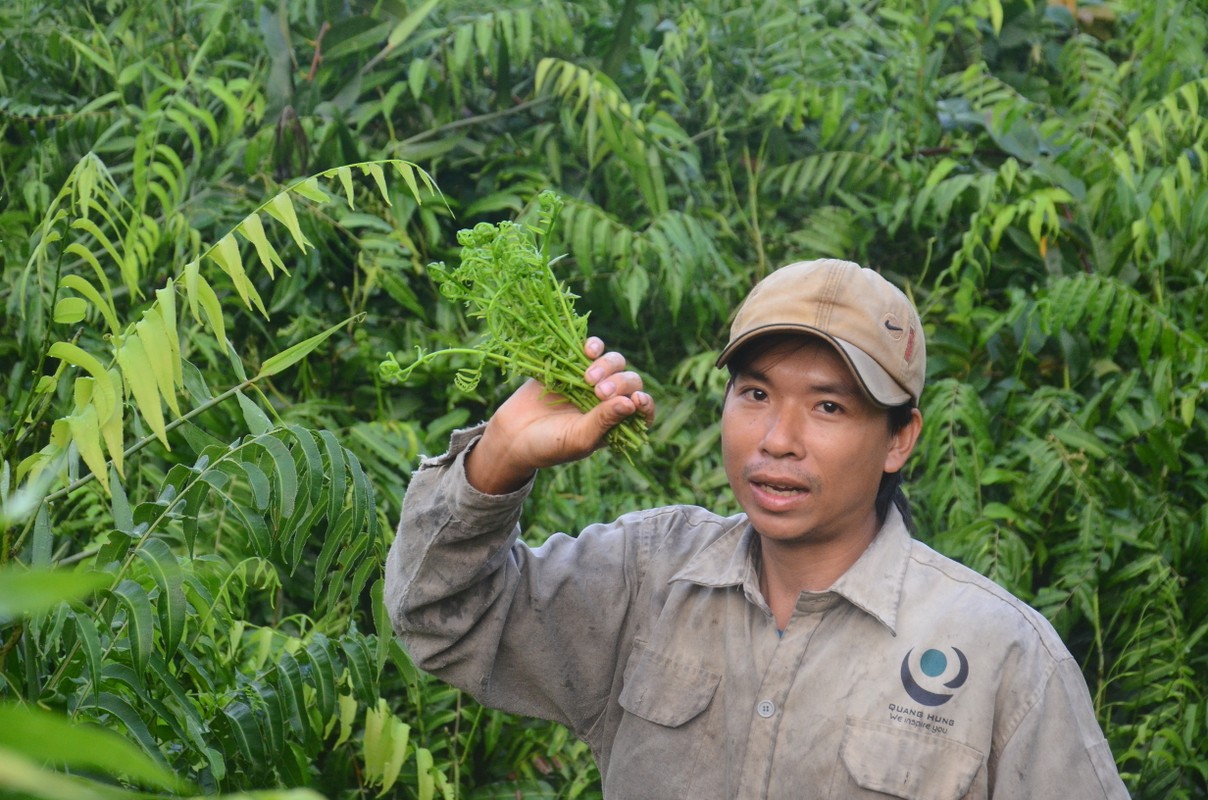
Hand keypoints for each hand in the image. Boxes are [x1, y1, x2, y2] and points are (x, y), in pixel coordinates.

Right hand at [465, 337, 654, 493]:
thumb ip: (604, 421)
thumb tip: (632, 403)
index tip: (635, 399)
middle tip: (599, 392)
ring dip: (608, 365)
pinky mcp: (571, 364)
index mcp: (615, 422)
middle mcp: (607, 400)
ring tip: (588, 376)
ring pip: (614, 362)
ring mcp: (590, 381)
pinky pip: (591, 349)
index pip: (642, 410)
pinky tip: (588, 350)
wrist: (512, 436)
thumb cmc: (549, 446)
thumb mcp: (579, 438)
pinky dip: (594, 346)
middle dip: (620, 383)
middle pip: (630, 381)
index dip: (644, 403)